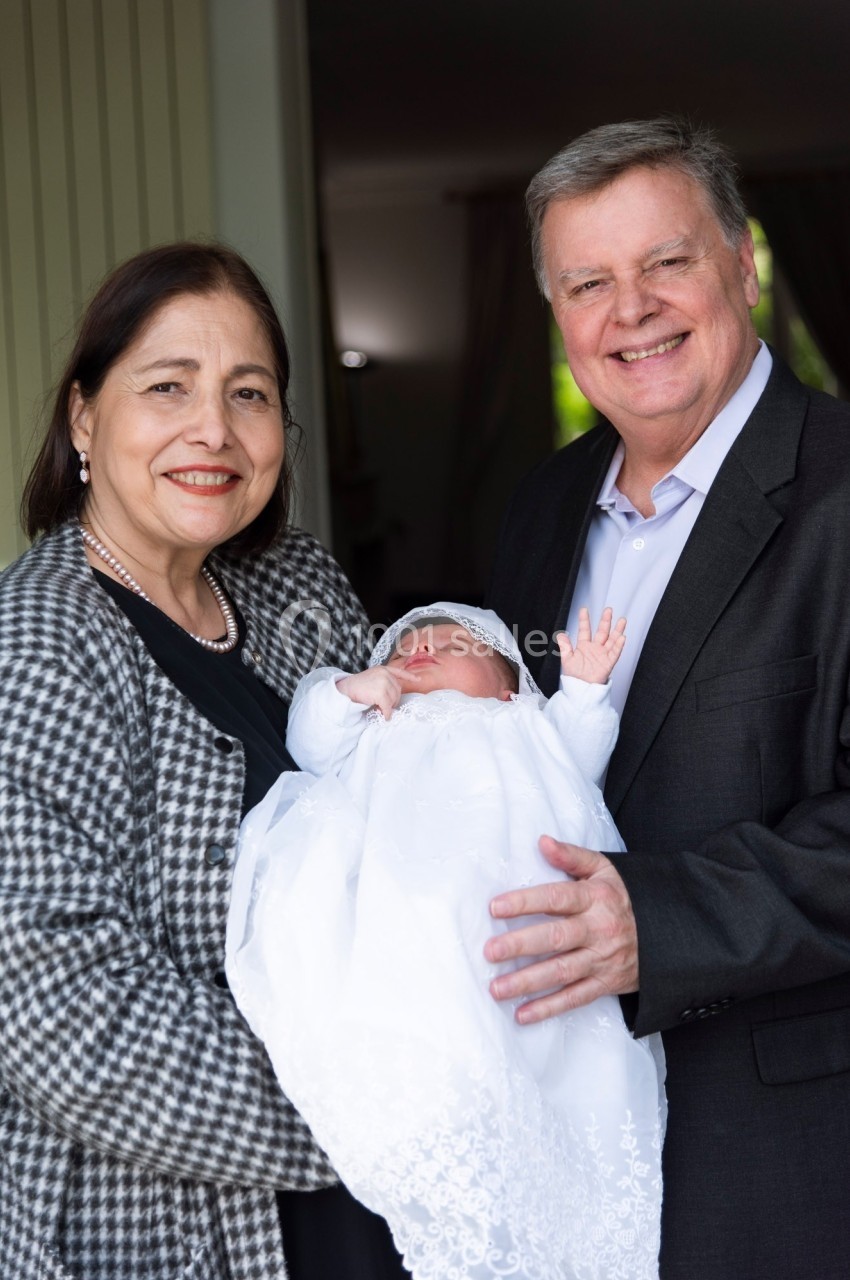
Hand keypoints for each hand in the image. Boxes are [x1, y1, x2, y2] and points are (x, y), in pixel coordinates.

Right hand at [336, 667, 412, 718]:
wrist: (345, 689)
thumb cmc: (357, 686)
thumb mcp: (372, 678)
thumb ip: (383, 681)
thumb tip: (394, 696)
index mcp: (383, 669)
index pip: (399, 672)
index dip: (409, 676)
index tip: (418, 679)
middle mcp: (385, 674)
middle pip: (397, 690)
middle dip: (394, 700)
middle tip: (385, 706)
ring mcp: (383, 683)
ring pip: (393, 699)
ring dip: (388, 707)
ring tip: (380, 708)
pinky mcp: (380, 693)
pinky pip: (387, 707)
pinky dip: (387, 713)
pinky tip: (385, 716)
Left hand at [483, 836, 637, 1022]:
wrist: (672, 930)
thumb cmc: (627, 896)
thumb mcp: (605, 868)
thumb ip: (572, 856)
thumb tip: (542, 842)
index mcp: (595, 898)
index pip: (555, 898)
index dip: (525, 902)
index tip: (495, 907)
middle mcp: (599, 929)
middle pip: (555, 938)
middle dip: (520, 945)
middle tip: (490, 951)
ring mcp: (603, 959)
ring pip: (562, 971)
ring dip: (528, 982)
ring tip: (496, 988)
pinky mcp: (607, 983)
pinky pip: (575, 998)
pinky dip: (549, 1008)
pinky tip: (522, 1013)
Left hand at [557, 606, 625, 684]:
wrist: (581, 689)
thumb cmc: (574, 676)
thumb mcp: (567, 659)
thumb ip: (565, 646)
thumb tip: (560, 634)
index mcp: (584, 646)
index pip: (585, 630)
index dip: (584, 620)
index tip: (584, 610)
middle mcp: (595, 648)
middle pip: (602, 632)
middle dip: (605, 621)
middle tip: (608, 610)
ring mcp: (603, 654)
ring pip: (612, 640)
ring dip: (617, 630)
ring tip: (622, 620)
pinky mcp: (608, 663)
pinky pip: (615, 653)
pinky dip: (618, 645)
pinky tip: (622, 637)